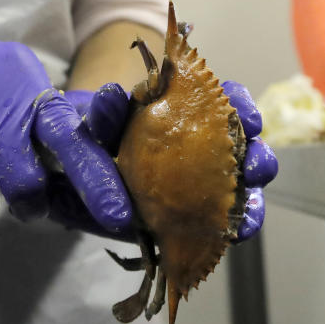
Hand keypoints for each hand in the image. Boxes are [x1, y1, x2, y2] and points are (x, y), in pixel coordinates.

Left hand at [57, 81, 277, 242]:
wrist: (67, 186)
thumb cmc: (87, 147)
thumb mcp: (91, 128)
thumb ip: (103, 117)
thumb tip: (112, 95)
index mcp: (178, 112)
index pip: (219, 99)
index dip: (238, 103)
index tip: (246, 116)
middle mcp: (198, 144)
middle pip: (243, 144)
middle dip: (257, 155)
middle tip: (255, 166)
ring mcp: (199, 182)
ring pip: (242, 184)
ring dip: (252, 196)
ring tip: (249, 204)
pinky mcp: (192, 218)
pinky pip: (225, 220)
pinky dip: (240, 222)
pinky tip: (239, 228)